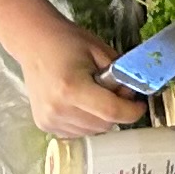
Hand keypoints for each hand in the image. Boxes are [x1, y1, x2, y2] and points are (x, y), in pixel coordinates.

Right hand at [22, 35, 144, 135]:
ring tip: (93, 96)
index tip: (140, 105)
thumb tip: (131, 96)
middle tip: (114, 93)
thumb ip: (120, 74)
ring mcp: (49, 120)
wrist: (34, 42)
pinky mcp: (44, 124)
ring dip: (101, 118)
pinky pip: (78, 132)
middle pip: (103, 124)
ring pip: (92, 132)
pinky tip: (80, 103)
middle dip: (116, 112)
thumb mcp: (100, 50)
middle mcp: (58, 109)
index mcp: (72, 88)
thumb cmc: (67, 41)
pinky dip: (86, 122)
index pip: (111, 111)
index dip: (132, 111)